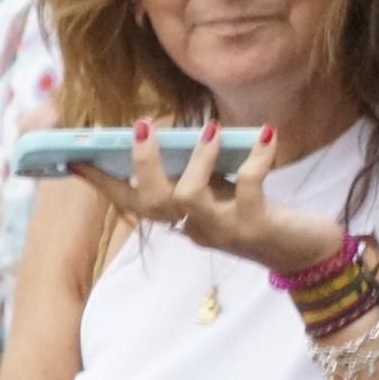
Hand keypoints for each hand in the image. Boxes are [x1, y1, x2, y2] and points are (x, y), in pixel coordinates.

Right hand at [71, 120, 344, 273]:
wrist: (305, 254)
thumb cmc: (258, 214)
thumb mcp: (221, 192)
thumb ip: (197, 172)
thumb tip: (176, 133)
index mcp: (181, 220)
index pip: (130, 203)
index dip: (102, 181)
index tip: (73, 158)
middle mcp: (195, 229)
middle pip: (152, 202)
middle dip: (141, 164)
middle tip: (140, 125)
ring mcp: (223, 231)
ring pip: (189, 197)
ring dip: (197, 159)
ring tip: (210, 128)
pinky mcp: (256, 226)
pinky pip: (248, 187)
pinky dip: (257, 159)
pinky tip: (267, 135)